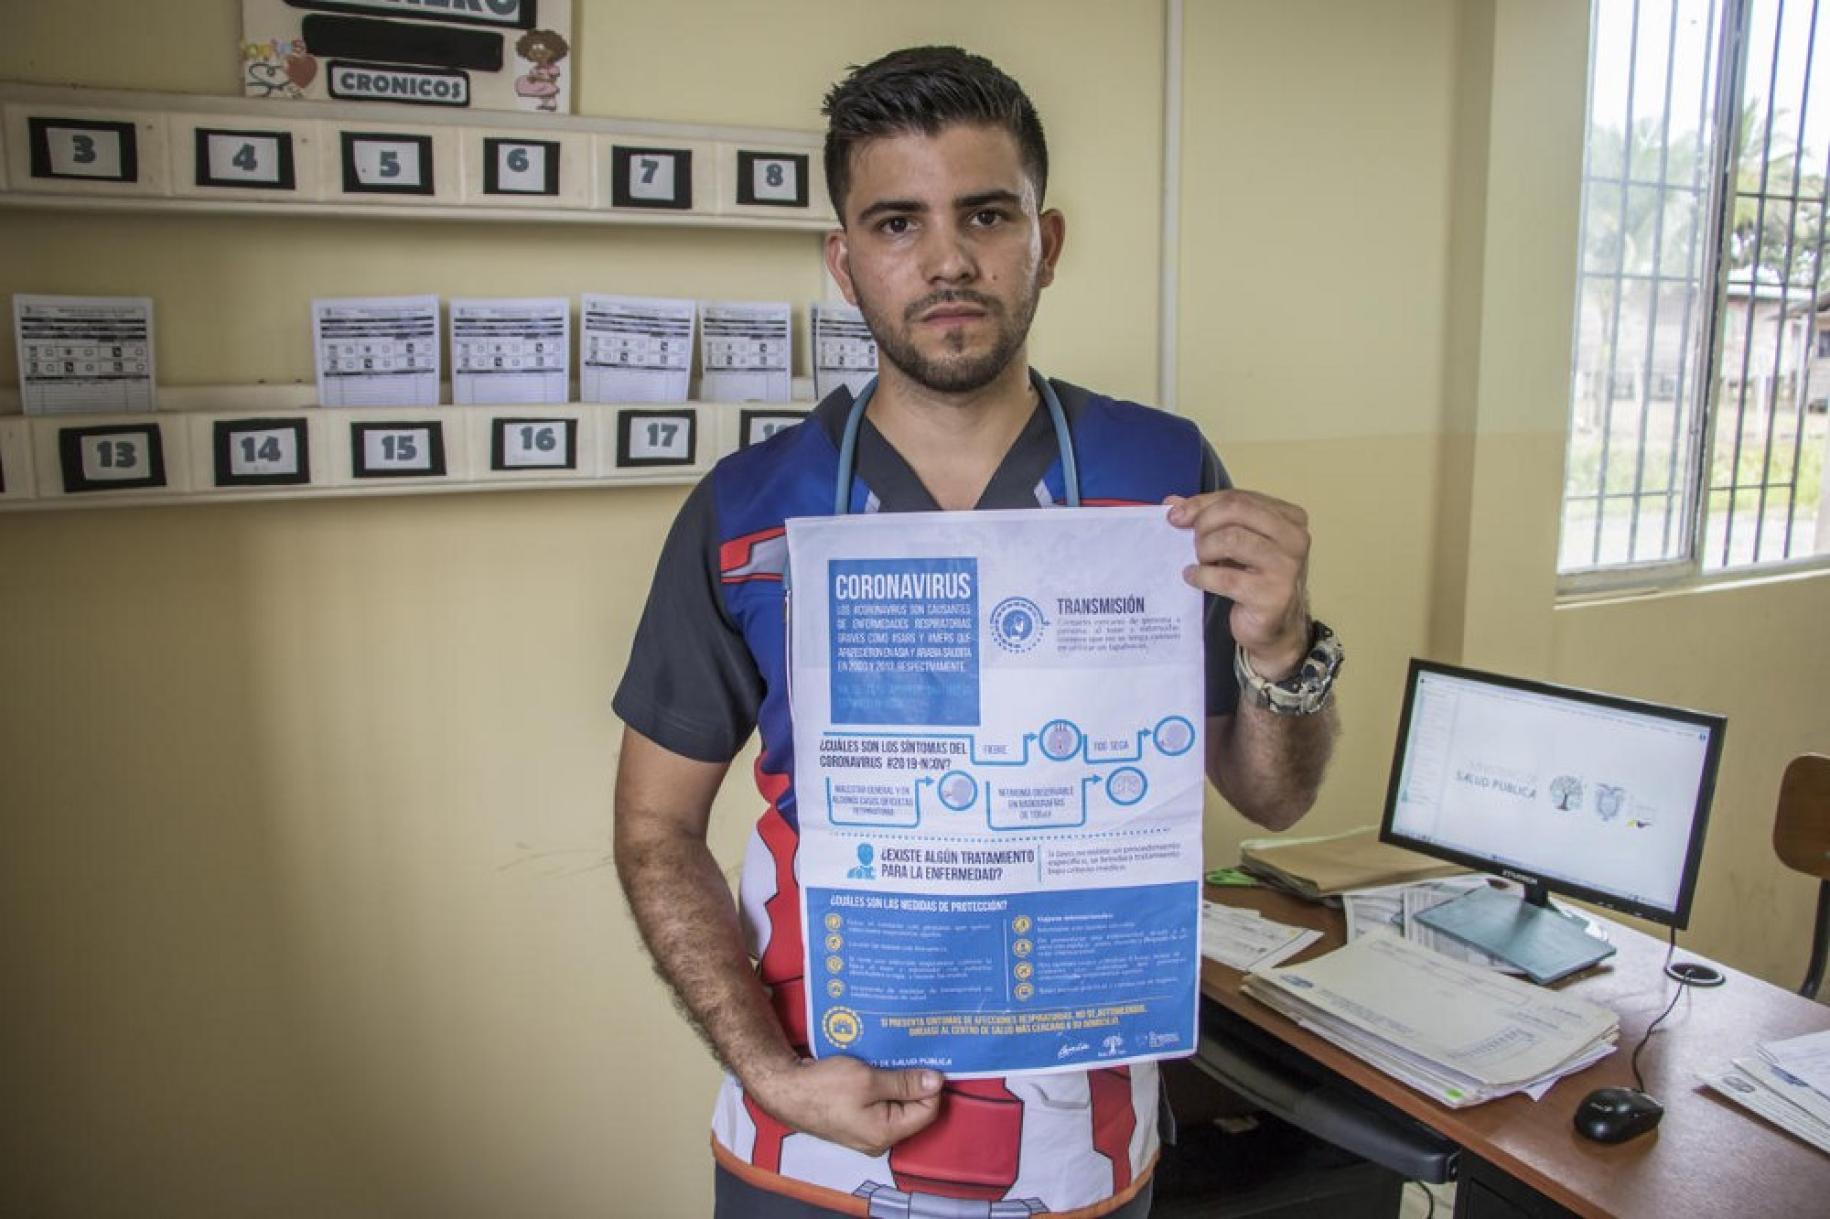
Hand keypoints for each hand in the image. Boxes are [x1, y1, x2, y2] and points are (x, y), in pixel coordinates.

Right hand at [748, 1055, 943, 1155]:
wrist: (785, 1089)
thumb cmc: (824, 1086)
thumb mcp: (868, 1079)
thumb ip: (905, 1083)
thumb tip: (937, 1082)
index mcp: (886, 1133)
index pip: (927, 1111)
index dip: (930, 1085)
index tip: (927, 1059)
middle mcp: (879, 1139)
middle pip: (913, 1110)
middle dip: (914, 1082)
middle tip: (912, 1054)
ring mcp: (865, 1132)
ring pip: (895, 1105)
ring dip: (897, 1081)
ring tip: (895, 1057)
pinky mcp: (854, 1121)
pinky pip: (879, 1104)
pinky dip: (882, 1085)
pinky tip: (878, 1066)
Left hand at [1166, 490, 1311, 678]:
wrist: (1276, 628)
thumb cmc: (1255, 580)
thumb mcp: (1238, 543)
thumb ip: (1209, 518)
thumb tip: (1172, 503)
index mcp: (1290, 518)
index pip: (1239, 497)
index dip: (1203, 503)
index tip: (1176, 514)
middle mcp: (1294, 538)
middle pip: (1236, 510)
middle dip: (1204, 523)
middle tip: (1192, 542)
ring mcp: (1286, 567)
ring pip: (1231, 539)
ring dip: (1204, 549)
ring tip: (1200, 560)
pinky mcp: (1272, 595)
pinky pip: (1225, 577)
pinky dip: (1202, 575)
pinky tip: (1193, 577)